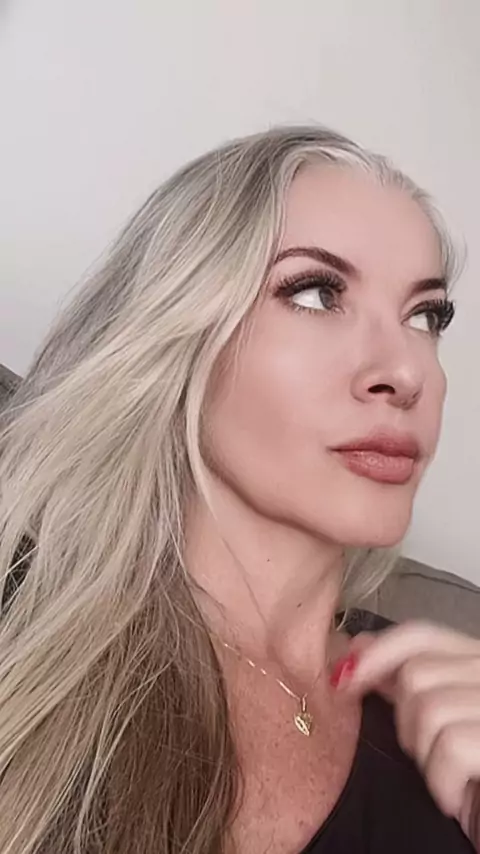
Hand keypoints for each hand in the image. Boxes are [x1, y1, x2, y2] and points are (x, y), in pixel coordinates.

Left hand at [341, 622, 479, 849]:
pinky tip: (456, 798)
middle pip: (416, 674)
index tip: (346, 678)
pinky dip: (443, 782)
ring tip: (446, 777)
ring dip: (425, 755)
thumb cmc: (469, 765)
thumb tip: (355, 653)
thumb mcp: (444, 715)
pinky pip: (450, 746)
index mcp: (476, 659)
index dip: (377, 651)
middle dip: (405, 721)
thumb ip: (407, 681)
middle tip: (428, 755)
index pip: (421, 634)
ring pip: (427, 709)